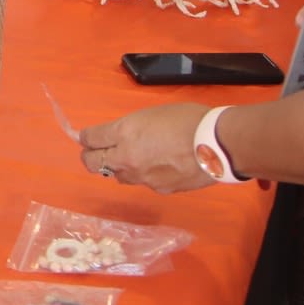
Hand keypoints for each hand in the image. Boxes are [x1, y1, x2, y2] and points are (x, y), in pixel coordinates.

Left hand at [78, 104, 213, 193]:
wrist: (217, 144)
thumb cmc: (188, 119)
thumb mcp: (152, 114)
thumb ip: (131, 129)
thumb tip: (120, 138)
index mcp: (124, 132)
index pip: (89, 138)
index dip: (86, 138)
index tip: (88, 138)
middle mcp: (126, 158)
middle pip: (92, 163)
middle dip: (91, 157)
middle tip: (97, 152)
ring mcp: (142, 177)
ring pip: (117, 176)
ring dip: (118, 167)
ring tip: (133, 159)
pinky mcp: (158, 190)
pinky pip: (143, 182)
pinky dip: (145, 175)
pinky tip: (160, 167)